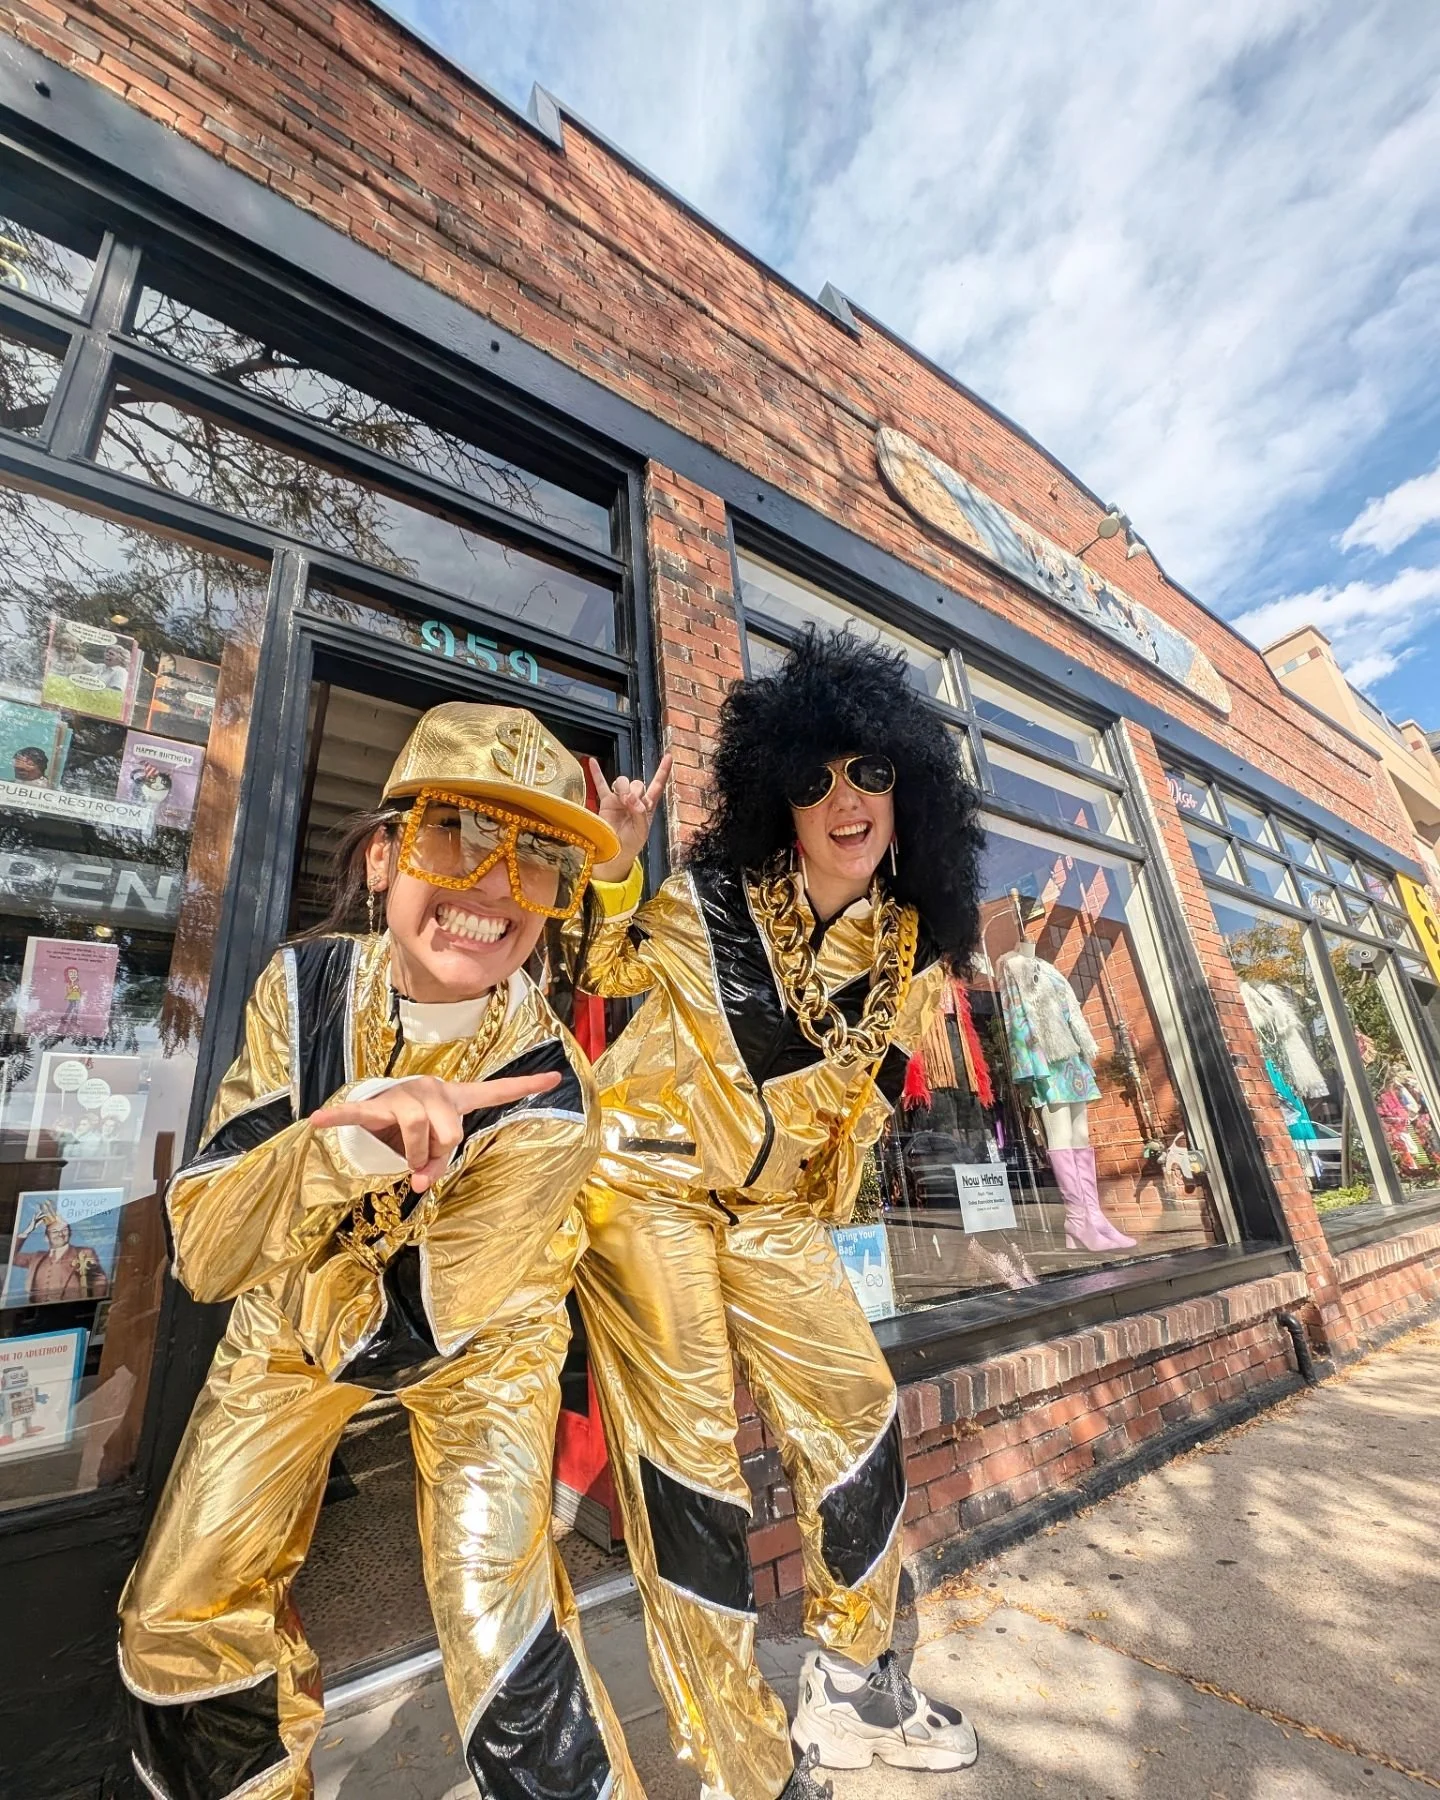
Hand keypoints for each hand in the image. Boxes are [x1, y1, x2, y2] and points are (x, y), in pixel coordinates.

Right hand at [313, 1071, 560, 1191]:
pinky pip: (359, 1113)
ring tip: (408, 1166)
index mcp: (454, 1096)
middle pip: (451, 1130)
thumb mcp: (433, 1143)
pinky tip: (318, 1120)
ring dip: (415, 1156)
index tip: (557, 1076)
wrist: (379, 1105)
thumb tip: (422, 1183)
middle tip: (427, 1168)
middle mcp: (432, 1089)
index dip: (526, 1085)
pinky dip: (340, 1119)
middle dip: (440, 1156)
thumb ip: (439, 1159)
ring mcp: (402, 1095)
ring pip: (420, 1130)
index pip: (495, 1091)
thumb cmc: (416, 1127)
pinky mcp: (374, 1105)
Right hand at [590, 753, 671, 881]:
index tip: (669, 756)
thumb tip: (632, 798)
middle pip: (637, 783)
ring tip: (621, 800)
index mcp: (647, 806)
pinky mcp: (605, 802)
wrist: (614, 853)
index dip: (663, 770)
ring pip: (622, 782)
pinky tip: (592, 761)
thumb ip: (640, 813)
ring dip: (623, 787)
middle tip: (630, 802)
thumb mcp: (641, 831)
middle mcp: (634, 800)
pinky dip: (597, 773)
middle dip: (634, 789)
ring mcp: (619, 799)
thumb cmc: (631, 844)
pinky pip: (601, 785)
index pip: (657, 785)